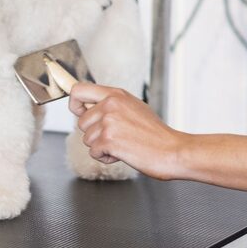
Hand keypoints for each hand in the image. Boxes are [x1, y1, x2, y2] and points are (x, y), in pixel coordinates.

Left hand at [68, 83, 186, 180]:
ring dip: (101, 146)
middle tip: (114, 136)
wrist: (172, 150)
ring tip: (123, 144)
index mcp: (116, 94)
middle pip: (81, 121)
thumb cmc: (156, 133)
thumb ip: (112, 104)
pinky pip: (94, 152)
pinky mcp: (108, 140)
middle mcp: (110, 105)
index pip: (78, 90)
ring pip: (87, 139)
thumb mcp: (134, 107)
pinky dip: (106, 157)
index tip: (79, 112)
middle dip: (93, 133)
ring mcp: (109, 122)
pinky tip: (123, 153)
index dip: (74, 104)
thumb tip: (89, 106)